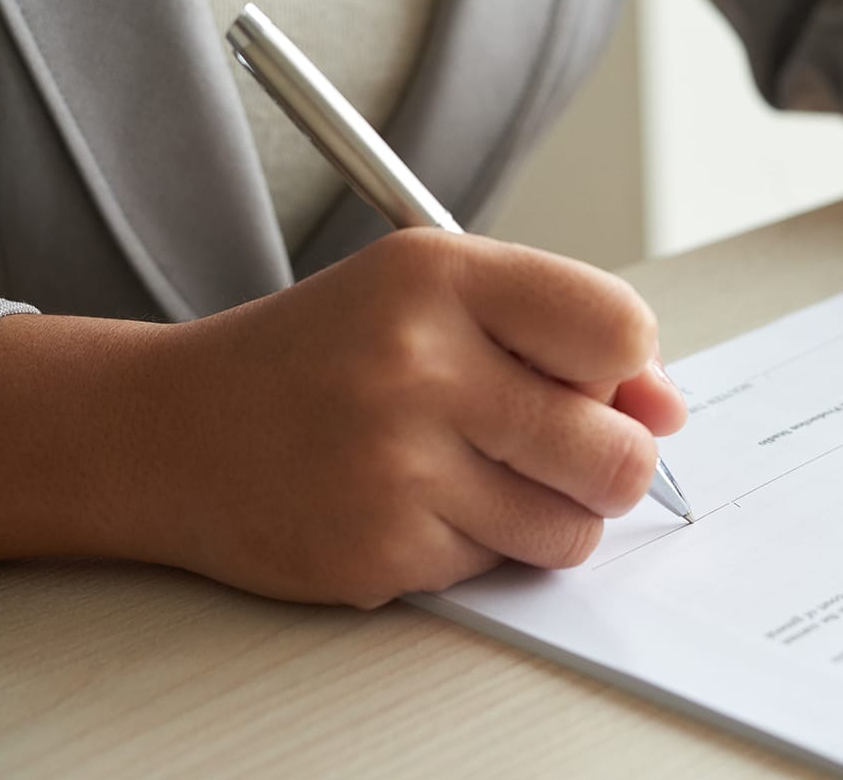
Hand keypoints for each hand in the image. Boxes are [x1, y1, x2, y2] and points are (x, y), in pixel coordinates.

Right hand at [0, 230, 685, 606]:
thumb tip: (668, 410)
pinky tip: (416, 504)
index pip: (620, 329)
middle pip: (618, 451)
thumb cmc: (324, 355)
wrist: (174, 430)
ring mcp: (395, 467)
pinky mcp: (378, 552)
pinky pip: (497, 567)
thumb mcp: (437, 299)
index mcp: (440, 276)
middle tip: (559, 448)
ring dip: (549, 513)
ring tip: (480, 473)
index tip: (595, 379)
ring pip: (572, 529)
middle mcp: (418, 364)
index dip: (626, 368)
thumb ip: (563, 336)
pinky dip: (478, 546)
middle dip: (609, 461)